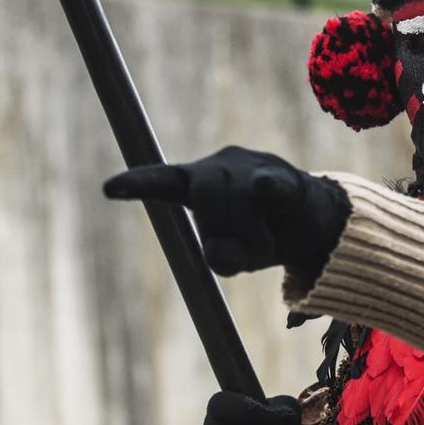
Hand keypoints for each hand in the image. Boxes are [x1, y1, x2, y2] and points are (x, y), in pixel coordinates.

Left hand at [103, 146, 349, 279]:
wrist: (315, 224)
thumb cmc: (262, 235)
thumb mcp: (235, 258)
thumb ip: (220, 258)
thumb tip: (229, 249)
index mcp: (196, 185)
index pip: (163, 181)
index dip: (137, 184)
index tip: (108, 189)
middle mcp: (218, 167)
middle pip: (204, 194)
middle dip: (222, 227)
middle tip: (248, 251)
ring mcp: (250, 166)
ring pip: (236, 199)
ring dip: (252, 237)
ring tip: (268, 246)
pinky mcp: (281, 174)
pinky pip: (265, 184)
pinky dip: (263, 188)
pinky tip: (264, 188)